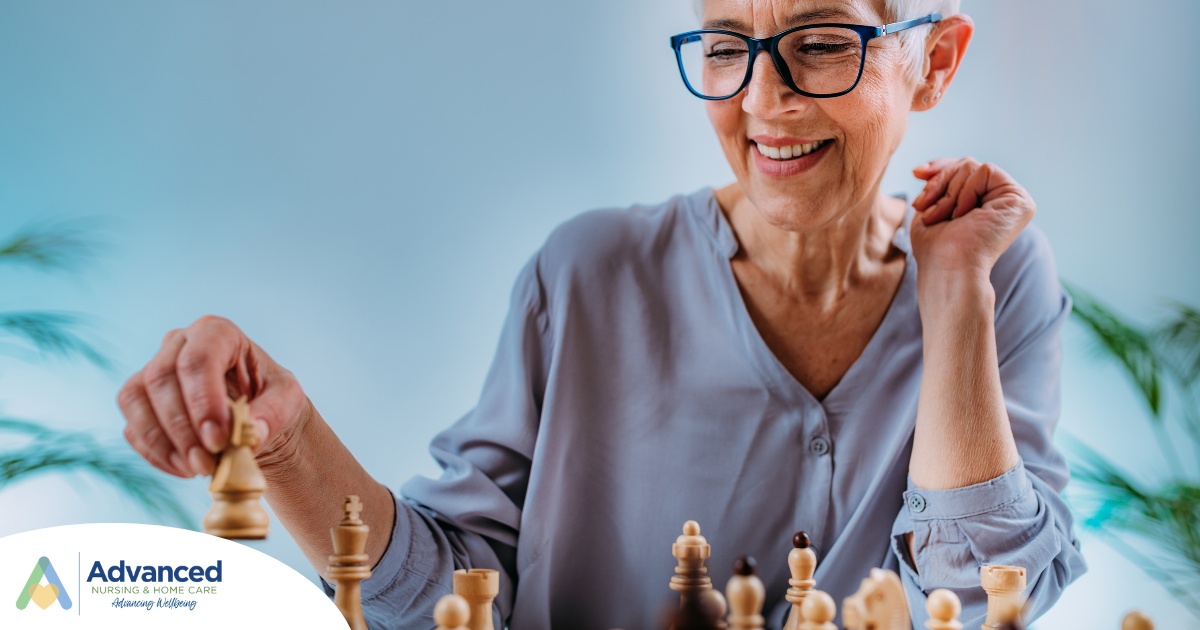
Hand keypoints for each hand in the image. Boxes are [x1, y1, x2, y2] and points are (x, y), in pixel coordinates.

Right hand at [117, 315, 306, 477]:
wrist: (256, 417)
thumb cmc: (272, 399)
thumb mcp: (288, 401)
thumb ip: (273, 413)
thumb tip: (251, 434)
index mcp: (217, 332)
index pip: (199, 358)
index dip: (203, 400)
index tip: (218, 440)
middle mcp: (179, 343)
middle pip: (161, 377)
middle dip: (181, 427)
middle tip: (206, 463)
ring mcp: (153, 370)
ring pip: (135, 399)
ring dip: (162, 442)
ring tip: (196, 469)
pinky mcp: (140, 402)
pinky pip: (132, 427)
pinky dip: (155, 453)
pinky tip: (185, 469)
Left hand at [910, 157, 1035, 277]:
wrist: (948, 268)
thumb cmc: (936, 249)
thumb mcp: (929, 210)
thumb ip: (934, 187)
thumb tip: (922, 170)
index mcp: (983, 203)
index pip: (963, 170)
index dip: (939, 167)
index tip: (916, 173)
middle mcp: (1001, 201)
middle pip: (965, 164)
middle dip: (939, 182)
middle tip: (923, 207)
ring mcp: (1013, 200)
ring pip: (972, 165)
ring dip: (948, 192)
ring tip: (943, 218)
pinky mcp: (1020, 201)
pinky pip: (985, 171)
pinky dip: (965, 191)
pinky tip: (963, 215)